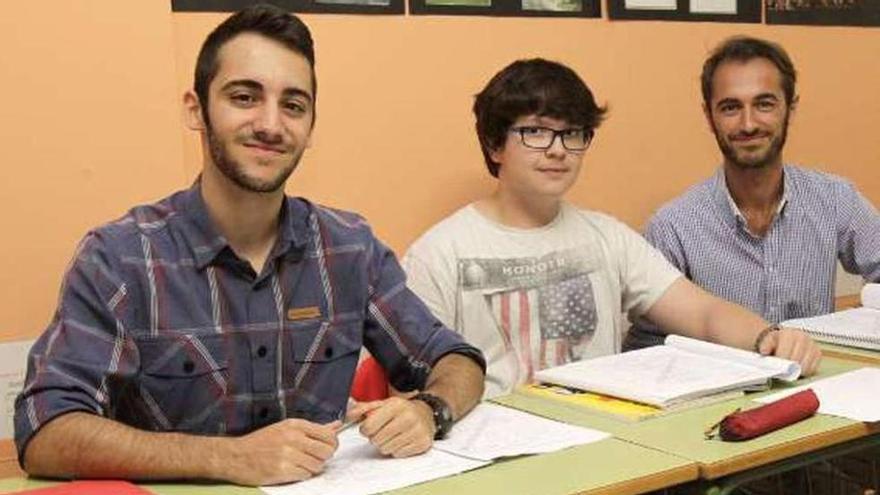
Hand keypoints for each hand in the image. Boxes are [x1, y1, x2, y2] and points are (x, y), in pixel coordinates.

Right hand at [218, 418, 339, 485]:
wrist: (236, 456)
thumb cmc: (262, 441)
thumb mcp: (287, 428)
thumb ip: (314, 429)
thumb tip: (337, 425)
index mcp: (295, 425)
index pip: (328, 435)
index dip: (331, 443)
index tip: (326, 447)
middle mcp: (293, 438)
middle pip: (327, 451)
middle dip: (323, 457)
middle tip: (313, 457)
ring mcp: (288, 455)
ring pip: (318, 465)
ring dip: (312, 467)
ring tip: (300, 464)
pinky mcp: (282, 471)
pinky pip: (305, 475)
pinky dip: (302, 475)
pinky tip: (292, 470)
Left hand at [348, 396, 434, 457]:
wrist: (427, 414)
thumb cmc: (401, 410)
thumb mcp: (383, 404)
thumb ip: (363, 409)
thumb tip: (347, 415)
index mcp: (395, 405)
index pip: (369, 426)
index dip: (366, 429)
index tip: (370, 427)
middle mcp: (407, 417)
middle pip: (376, 440)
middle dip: (376, 437)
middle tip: (384, 431)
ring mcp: (416, 431)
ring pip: (386, 449)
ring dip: (386, 444)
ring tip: (393, 435)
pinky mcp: (422, 443)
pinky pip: (398, 454)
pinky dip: (397, 449)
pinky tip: (402, 440)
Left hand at [758, 327, 821, 376]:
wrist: (782, 339)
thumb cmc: (775, 343)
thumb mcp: (766, 343)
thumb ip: (765, 346)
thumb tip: (764, 351)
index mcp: (789, 334)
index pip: (786, 354)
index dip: (780, 363)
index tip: (777, 367)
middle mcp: (803, 338)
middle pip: (796, 361)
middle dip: (788, 368)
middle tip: (783, 370)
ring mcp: (812, 345)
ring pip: (805, 366)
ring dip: (797, 370)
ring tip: (790, 368)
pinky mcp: (818, 354)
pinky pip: (813, 368)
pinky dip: (805, 371)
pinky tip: (798, 367)